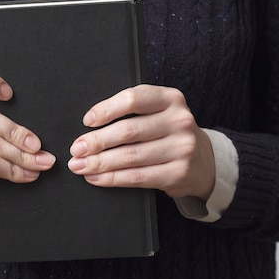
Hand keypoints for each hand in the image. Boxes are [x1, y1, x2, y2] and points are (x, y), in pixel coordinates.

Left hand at [67, 84, 214, 199]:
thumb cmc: (167, 132)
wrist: (202, 160)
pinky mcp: (178, 173)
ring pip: (130, 157)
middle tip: (76, 149)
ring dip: (99, 163)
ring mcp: (181, 148)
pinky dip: (112, 179)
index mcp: (171, 99)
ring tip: (80, 166)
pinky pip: (137, 178)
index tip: (87, 121)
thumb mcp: (158, 112)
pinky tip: (96, 178)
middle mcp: (179, 121)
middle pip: (128, 131)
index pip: (134, 99)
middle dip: (96, 142)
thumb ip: (132, 111)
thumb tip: (89, 125)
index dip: (106, 109)